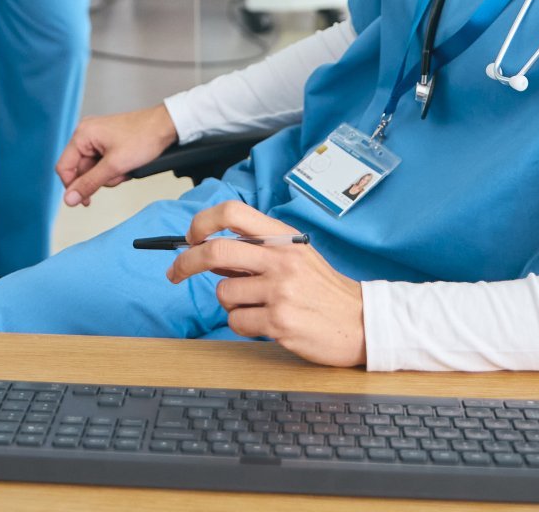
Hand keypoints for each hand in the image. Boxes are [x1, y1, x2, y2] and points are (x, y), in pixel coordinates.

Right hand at [55, 104, 178, 206]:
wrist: (166, 127)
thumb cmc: (144, 137)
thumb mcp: (114, 166)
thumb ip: (89, 183)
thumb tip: (69, 198)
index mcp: (82, 134)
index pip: (64, 167)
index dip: (73, 186)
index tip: (85, 200)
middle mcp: (87, 133)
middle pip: (80, 169)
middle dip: (98, 179)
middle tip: (116, 176)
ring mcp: (98, 138)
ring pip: (93, 169)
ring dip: (108, 176)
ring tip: (125, 169)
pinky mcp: (108, 142)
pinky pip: (103, 163)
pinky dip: (114, 169)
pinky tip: (127, 166)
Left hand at [167, 202, 365, 367]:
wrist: (362, 322)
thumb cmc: (324, 291)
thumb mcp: (296, 258)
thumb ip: (258, 251)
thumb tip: (209, 252)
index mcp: (284, 238)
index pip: (232, 212)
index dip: (202, 222)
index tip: (189, 238)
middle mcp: (281, 260)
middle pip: (214, 251)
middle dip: (185, 262)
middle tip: (176, 272)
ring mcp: (280, 291)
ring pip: (223, 293)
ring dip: (230, 303)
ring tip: (255, 306)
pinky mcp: (279, 322)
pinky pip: (236, 322)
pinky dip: (242, 324)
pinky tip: (266, 323)